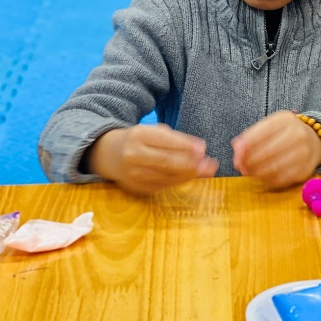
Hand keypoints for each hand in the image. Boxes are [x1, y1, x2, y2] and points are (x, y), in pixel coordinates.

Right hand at [88, 124, 217, 195]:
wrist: (109, 154)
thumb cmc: (140, 139)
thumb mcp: (154, 131)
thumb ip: (178, 139)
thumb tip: (201, 150)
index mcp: (138, 135)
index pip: (166, 142)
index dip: (186, 146)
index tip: (203, 149)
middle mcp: (133, 155)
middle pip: (167, 162)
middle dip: (191, 164)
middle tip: (210, 164)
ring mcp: (132, 174)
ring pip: (167, 177)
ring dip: (189, 175)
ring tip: (206, 170)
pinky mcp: (135, 188)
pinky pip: (162, 186)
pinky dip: (178, 181)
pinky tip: (190, 176)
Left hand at [232, 111, 320, 189]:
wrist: (315, 140)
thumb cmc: (287, 133)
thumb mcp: (272, 125)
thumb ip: (253, 134)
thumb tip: (237, 147)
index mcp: (287, 120)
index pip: (263, 133)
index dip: (247, 145)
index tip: (236, 153)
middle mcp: (299, 135)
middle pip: (268, 152)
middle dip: (249, 161)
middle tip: (239, 166)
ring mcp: (304, 153)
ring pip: (274, 168)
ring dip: (256, 172)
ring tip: (247, 172)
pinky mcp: (306, 169)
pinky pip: (282, 178)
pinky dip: (267, 179)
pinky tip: (260, 176)